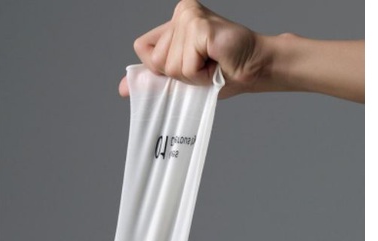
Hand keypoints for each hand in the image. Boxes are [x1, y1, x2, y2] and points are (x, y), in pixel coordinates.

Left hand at [119, 0, 271, 98]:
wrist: (254, 69)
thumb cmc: (223, 73)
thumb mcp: (182, 78)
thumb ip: (153, 78)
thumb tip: (123, 89)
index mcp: (174, 22)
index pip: (143, 49)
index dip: (158, 68)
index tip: (187, 68)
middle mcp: (180, 14)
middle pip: (156, 61)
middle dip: (180, 75)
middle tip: (205, 67)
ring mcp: (188, 17)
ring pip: (170, 66)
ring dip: (193, 76)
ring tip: (212, 65)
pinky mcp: (198, 26)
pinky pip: (184, 66)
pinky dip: (200, 75)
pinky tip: (216, 62)